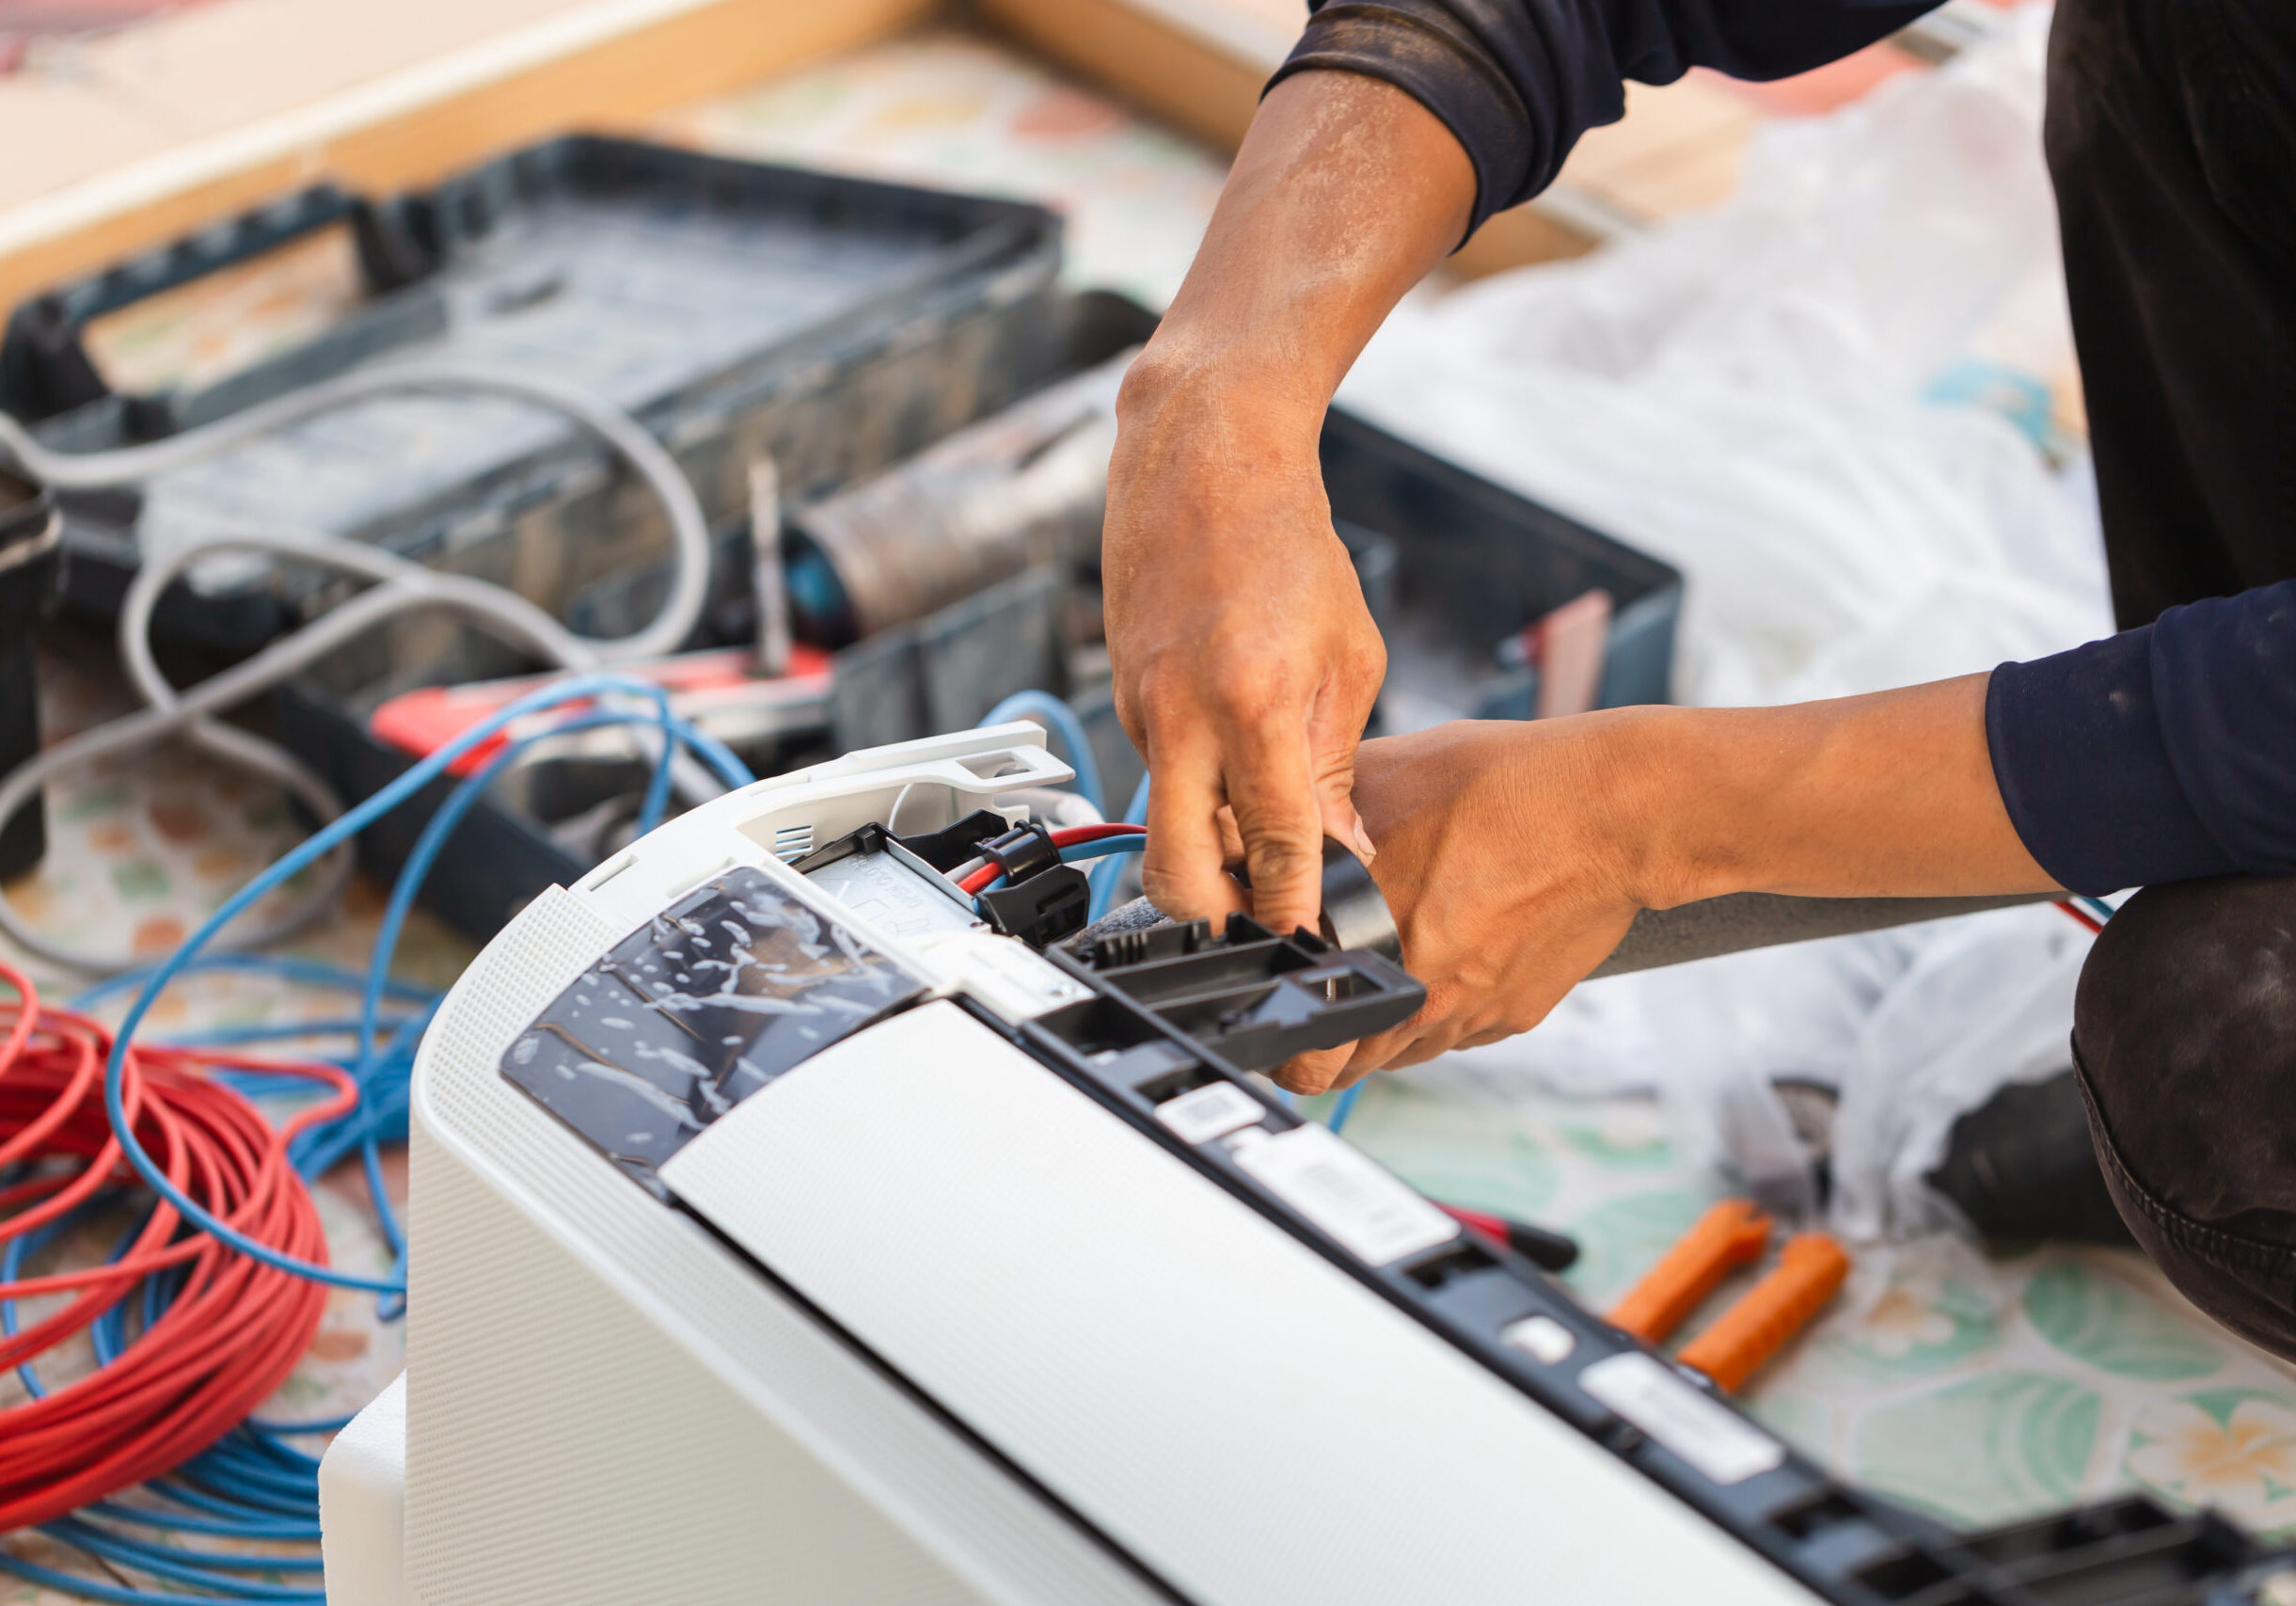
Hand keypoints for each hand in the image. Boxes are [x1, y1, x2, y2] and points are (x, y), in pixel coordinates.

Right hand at [1105, 374, 1383, 935]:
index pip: (1273, 843)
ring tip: (1264, 849)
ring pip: (1164, 823)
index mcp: (1252, 704)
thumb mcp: (1348, 656)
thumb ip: (1336, 762)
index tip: (1312, 947)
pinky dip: (1195, 792)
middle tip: (1261, 931)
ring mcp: (1138, 710)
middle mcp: (1180, 717)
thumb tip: (1338, 849)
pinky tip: (1235, 771)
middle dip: (1214, 921)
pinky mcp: (1121, 700)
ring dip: (1208, 851)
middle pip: (1174, 872)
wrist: (1201, 458)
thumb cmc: (1285, 543)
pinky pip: (1159, 774)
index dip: (1293, 909)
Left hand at [1273, 719, 1646, 1092]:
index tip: (1279, 1008)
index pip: (1301, 1038)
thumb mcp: (1383, 778)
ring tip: (1383, 970)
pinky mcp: (1513, 1015)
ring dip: (1381, 1029)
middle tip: (1318, 1002)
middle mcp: (1418, 997)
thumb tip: (1266, 822)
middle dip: (1323, 1045)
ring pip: (1401, 1054)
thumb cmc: (1502, 787)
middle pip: (1345, 1066)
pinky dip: (1441, 1009)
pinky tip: (1447, 954)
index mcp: (1369, 946)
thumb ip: (1316, 815)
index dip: (1281, 1029)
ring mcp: (1469, 1014)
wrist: (1611, 812)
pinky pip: (1457, 1031)